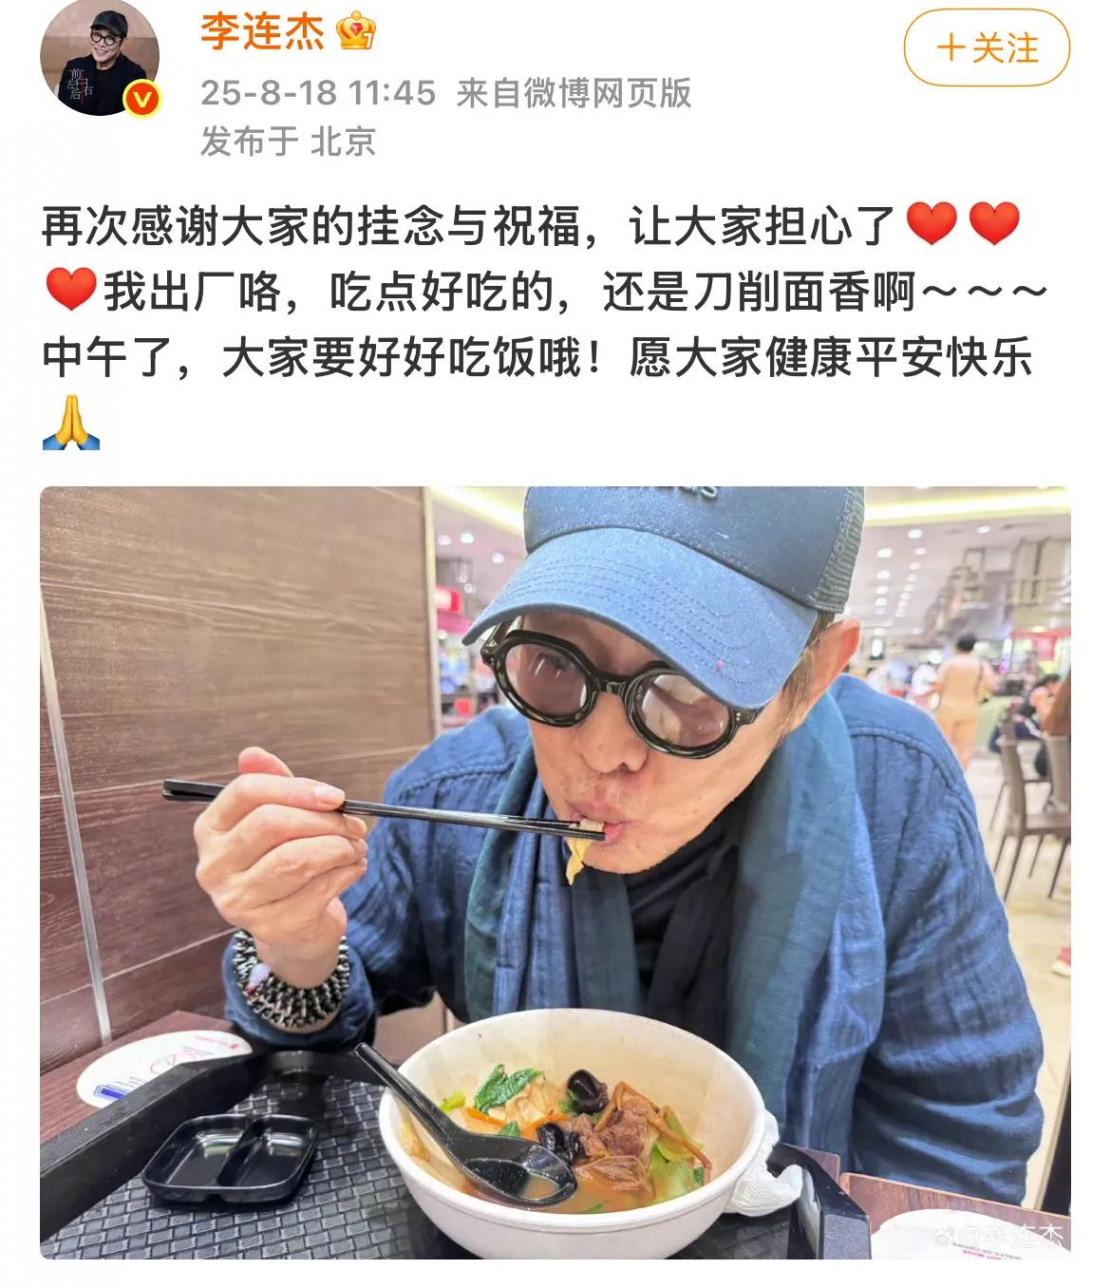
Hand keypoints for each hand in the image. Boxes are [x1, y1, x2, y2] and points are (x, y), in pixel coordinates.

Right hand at [194, 747, 368, 985]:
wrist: (293, 929)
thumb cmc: (284, 861)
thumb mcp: (278, 818)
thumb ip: (271, 783)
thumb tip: (252, 753)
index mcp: (210, 830)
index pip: (247, 791)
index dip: (296, 788)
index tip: (335, 796)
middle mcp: (213, 866)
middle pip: (272, 822)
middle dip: (325, 820)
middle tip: (355, 825)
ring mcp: (237, 901)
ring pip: (296, 858)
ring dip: (339, 847)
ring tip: (356, 846)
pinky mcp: (269, 927)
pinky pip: (317, 890)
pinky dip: (346, 873)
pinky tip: (354, 868)